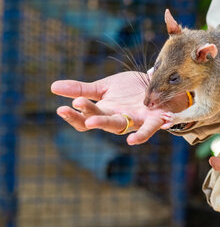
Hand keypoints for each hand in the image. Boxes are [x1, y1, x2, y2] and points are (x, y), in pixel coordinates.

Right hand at [50, 71, 189, 144]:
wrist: (159, 86)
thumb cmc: (131, 90)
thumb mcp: (104, 87)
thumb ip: (82, 89)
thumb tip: (53, 87)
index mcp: (106, 112)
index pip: (86, 119)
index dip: (74, 116)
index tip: (61, 108)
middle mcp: (120, 118)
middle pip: (102, 122)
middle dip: (89, 117)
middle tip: (76, 109)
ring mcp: (137, 119)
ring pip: (122, 125)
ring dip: (108, 124)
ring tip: (93, 121)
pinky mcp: (155, 118)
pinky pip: (149, 128)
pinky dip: (143, 134)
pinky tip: (133, 139)